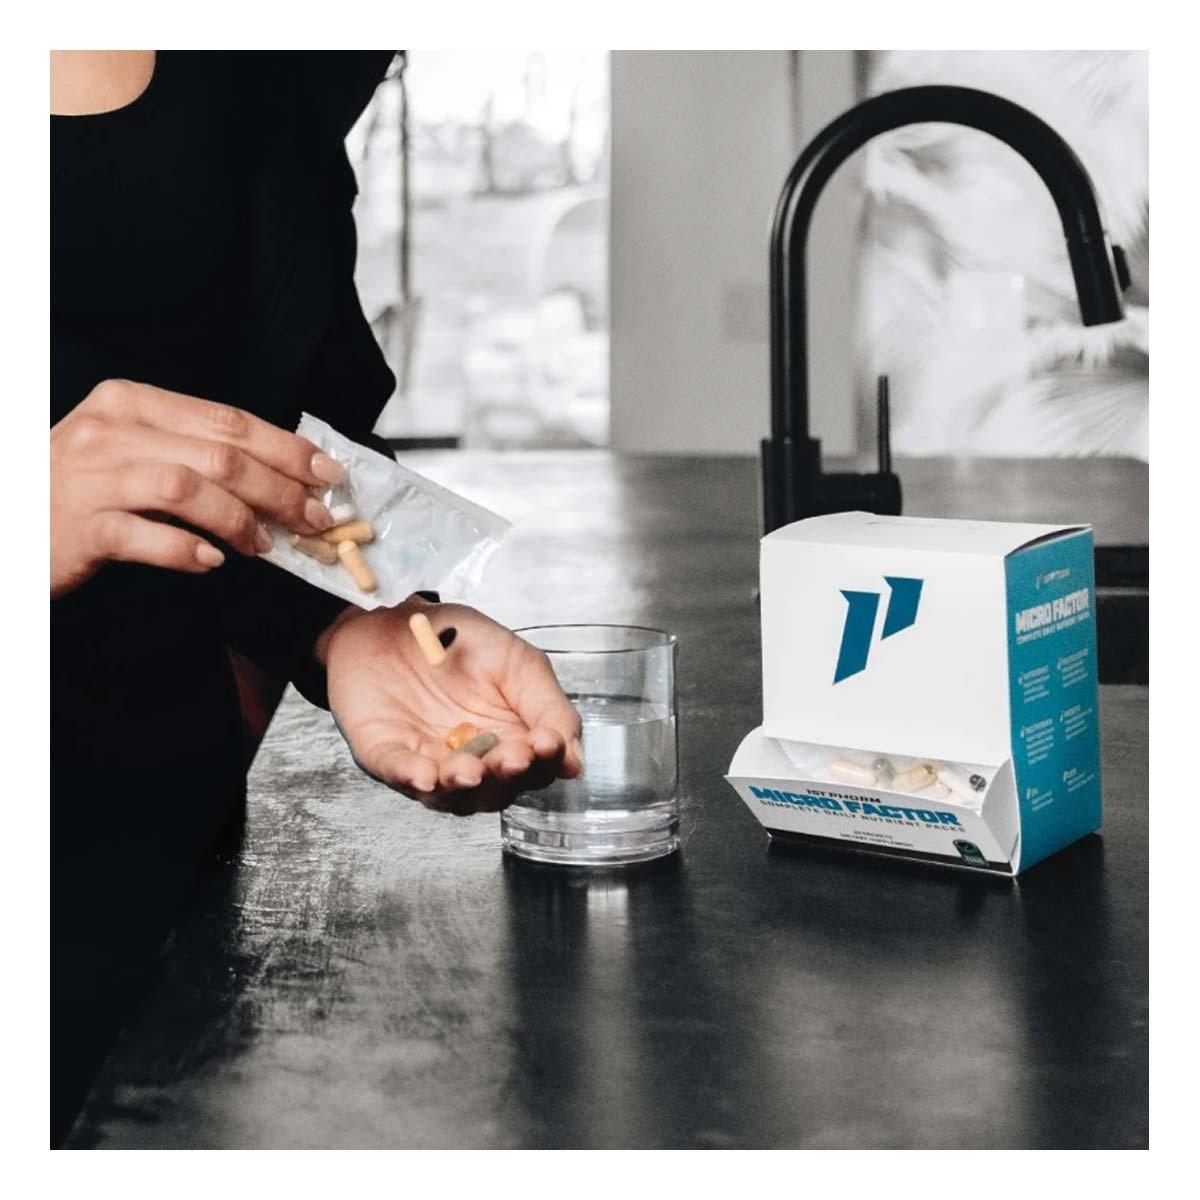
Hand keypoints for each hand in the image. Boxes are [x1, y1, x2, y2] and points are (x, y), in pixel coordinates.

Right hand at [51, 379, 346, 598]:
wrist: (9, 525)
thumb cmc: (79, 490)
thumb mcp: (133, 452)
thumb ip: (195, 453)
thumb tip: (281, 475)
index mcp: (132, 403)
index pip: (228, 420)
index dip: (287, 448)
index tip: (329, 473)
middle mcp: (110, 430)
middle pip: (219, 454)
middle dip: (279, 489)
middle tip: (314, 519)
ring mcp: (90, 476)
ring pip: (189, 489)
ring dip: (241, 520)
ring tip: (267, 546)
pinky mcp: (78, 526)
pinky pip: (147, 536)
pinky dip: (188, 551)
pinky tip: (212, 563)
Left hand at [322, 597, 583, 814]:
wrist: (395, 616)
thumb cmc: (458, 638)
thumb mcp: (517, 661)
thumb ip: (547, 706)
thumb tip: (575, 760)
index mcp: (511, 736)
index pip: (538, 767)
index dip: (546, 762)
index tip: (547, 744)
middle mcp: (474, 758)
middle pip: (498, 788)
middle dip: (505, 775)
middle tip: (512, 757)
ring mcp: (430, 760)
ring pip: (451, 794)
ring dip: (462, 785)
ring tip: (469, 770)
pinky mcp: (387, 753)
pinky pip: (398, 773)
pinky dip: (411, 777)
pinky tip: (424, 775)